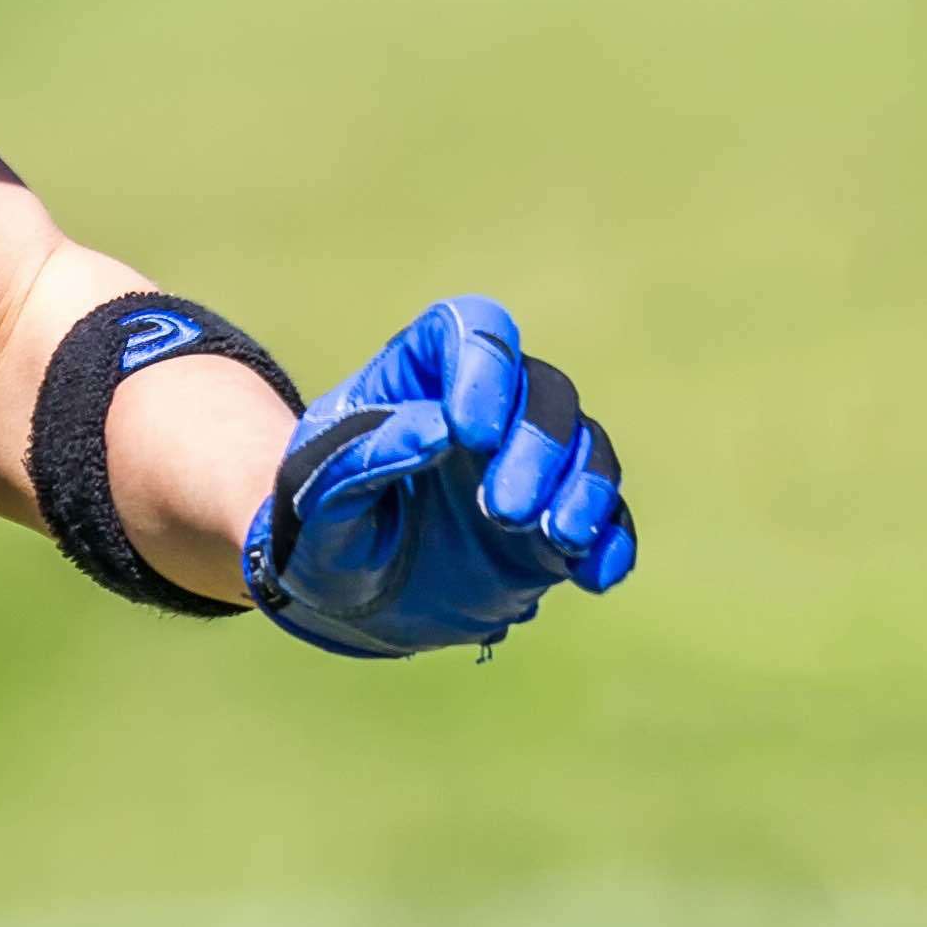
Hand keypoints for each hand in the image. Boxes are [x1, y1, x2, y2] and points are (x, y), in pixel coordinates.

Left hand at [244, 294, 636, 657]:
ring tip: (556, 539)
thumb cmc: (318, 533)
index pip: (468, 329)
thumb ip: (363, 460)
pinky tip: (593, 575)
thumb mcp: (315, 503)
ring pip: (586, 445)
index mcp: (413, 380)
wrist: (342, 598)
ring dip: (582, 488)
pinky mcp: (554, 525)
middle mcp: (482, 410)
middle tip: (502, 512)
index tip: (468, 433)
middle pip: (542, 388)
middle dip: (537, 446)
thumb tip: (439, 428)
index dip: (483, 365)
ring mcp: (524, 466)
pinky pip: (608, 518)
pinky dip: (611, 540)